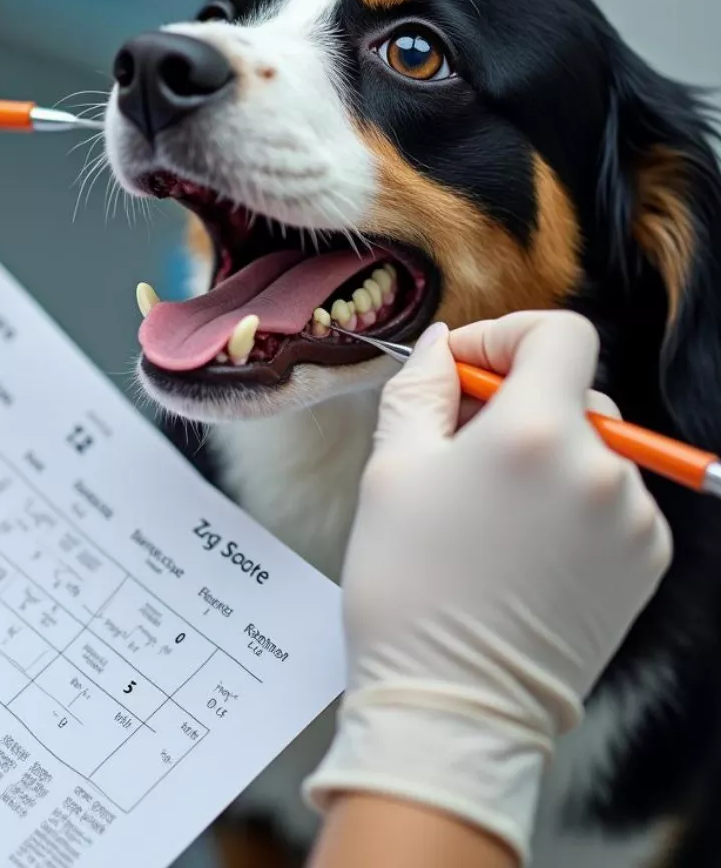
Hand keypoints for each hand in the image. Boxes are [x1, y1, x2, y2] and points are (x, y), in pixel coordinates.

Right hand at [304, 312, 671, 861]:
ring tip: (489, 508)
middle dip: (516, 400)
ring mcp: (633, 519)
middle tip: (458, 444)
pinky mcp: (645, 563)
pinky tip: (523, 544)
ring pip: (593, 447)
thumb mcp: (392, 468)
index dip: (508, 336)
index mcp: (537, 432)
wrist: (455, 704)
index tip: (465, 369)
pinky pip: (612, 499)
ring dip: (545, 453)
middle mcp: (602, 467)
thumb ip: (421, 388)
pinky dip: (572, 500)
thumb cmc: (409, 584)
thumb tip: (443, 345)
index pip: (560, 333)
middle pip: (573, 390)